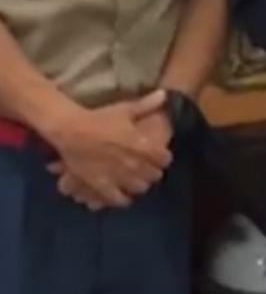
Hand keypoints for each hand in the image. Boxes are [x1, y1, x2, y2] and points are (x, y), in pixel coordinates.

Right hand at [43, 90, 171, 209]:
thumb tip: (165, 94)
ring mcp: (117, 176)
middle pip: (154, 176)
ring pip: (139, 188)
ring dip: (140, 185)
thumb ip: (146, 105)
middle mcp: (133, 163)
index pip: (164, 159)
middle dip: (153, 172)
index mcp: (142, 145)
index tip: (159, 156)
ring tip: (137, 181)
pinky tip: (123, 195)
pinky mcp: (101, 186)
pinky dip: (122, 199)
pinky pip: (117, 199)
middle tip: (148, 169)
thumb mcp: (125, 109)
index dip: (163, 158)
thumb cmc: (100, 118)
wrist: (71, 130)